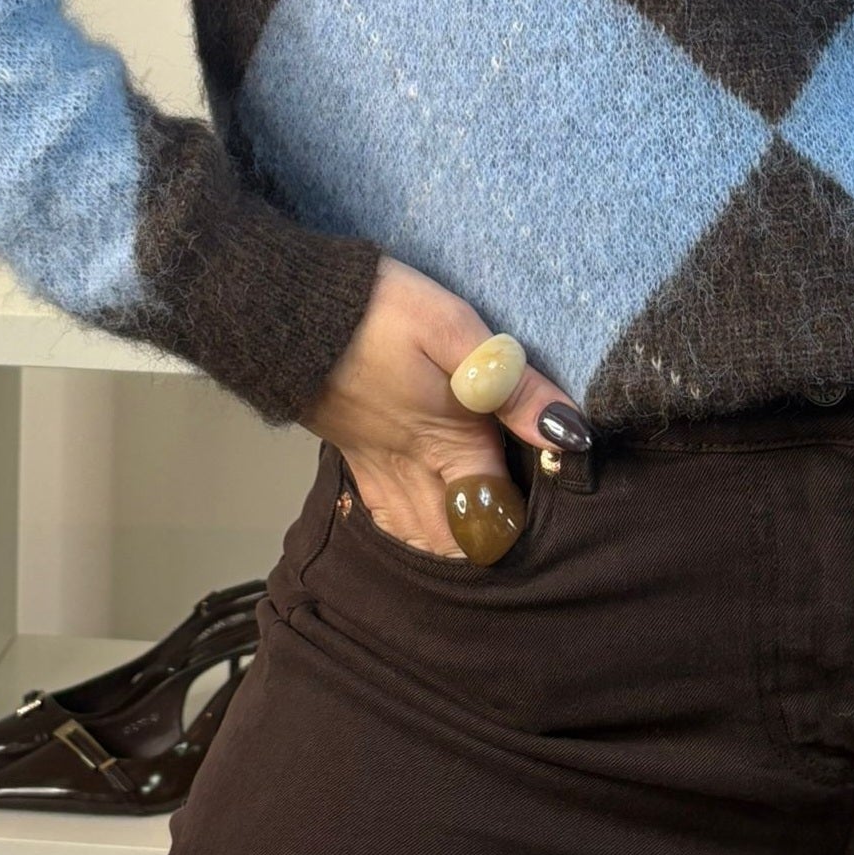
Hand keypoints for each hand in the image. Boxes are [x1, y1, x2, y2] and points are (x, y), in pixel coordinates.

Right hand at [299, 254, 592, 557]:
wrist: (283, 304)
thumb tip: (570, 432)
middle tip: (516, 534)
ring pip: (419, 538)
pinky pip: (386, 517)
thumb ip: (511, 383)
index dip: (524, 523)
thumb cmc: (376, 311)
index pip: (496, 515)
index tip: (549, 511)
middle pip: (455, 544)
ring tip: (476, 535)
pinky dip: (412, 532)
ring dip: (449, 547)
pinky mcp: (351, 453)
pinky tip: (426, 520)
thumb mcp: (452, 328)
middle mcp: (413, 469)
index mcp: (448, 443)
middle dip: (485, 550)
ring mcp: (376, 466)